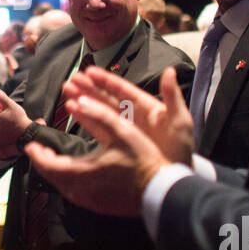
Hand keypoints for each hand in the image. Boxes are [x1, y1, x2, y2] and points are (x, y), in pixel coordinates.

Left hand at [23, 89, 166, 217]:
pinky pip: (75, 193)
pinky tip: (75, 172)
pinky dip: (68, 181)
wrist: (160, 191)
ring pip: (63, 187)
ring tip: (54, 159)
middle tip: (40, 151)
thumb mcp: (123, 131)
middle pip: (53, 178)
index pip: (49, 166)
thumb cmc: (144, 161)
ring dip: (56, 172)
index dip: (37, 155)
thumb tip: (79, 102)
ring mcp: (90, 201)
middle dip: (44, 162)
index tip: (30, 146)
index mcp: (83, 172)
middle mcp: (82, 190)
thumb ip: (100, 114)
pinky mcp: (98, 206)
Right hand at [61, 66, 192, 165]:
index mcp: (146, 106)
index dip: (105, 80)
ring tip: (67, 92)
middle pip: (106, 97)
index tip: (90, 71)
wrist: (174, 178)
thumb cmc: (181, 149)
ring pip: (100, 110)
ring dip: (84, 100)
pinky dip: (86, 119)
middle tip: (71, 80)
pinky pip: (99, 128)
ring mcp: (123, 129)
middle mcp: (132, 115)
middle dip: (89, 88)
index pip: (122, 89)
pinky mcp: (117, 143)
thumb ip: (173, 96)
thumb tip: (170, 71)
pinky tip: (74, 111)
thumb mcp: (180, 120)